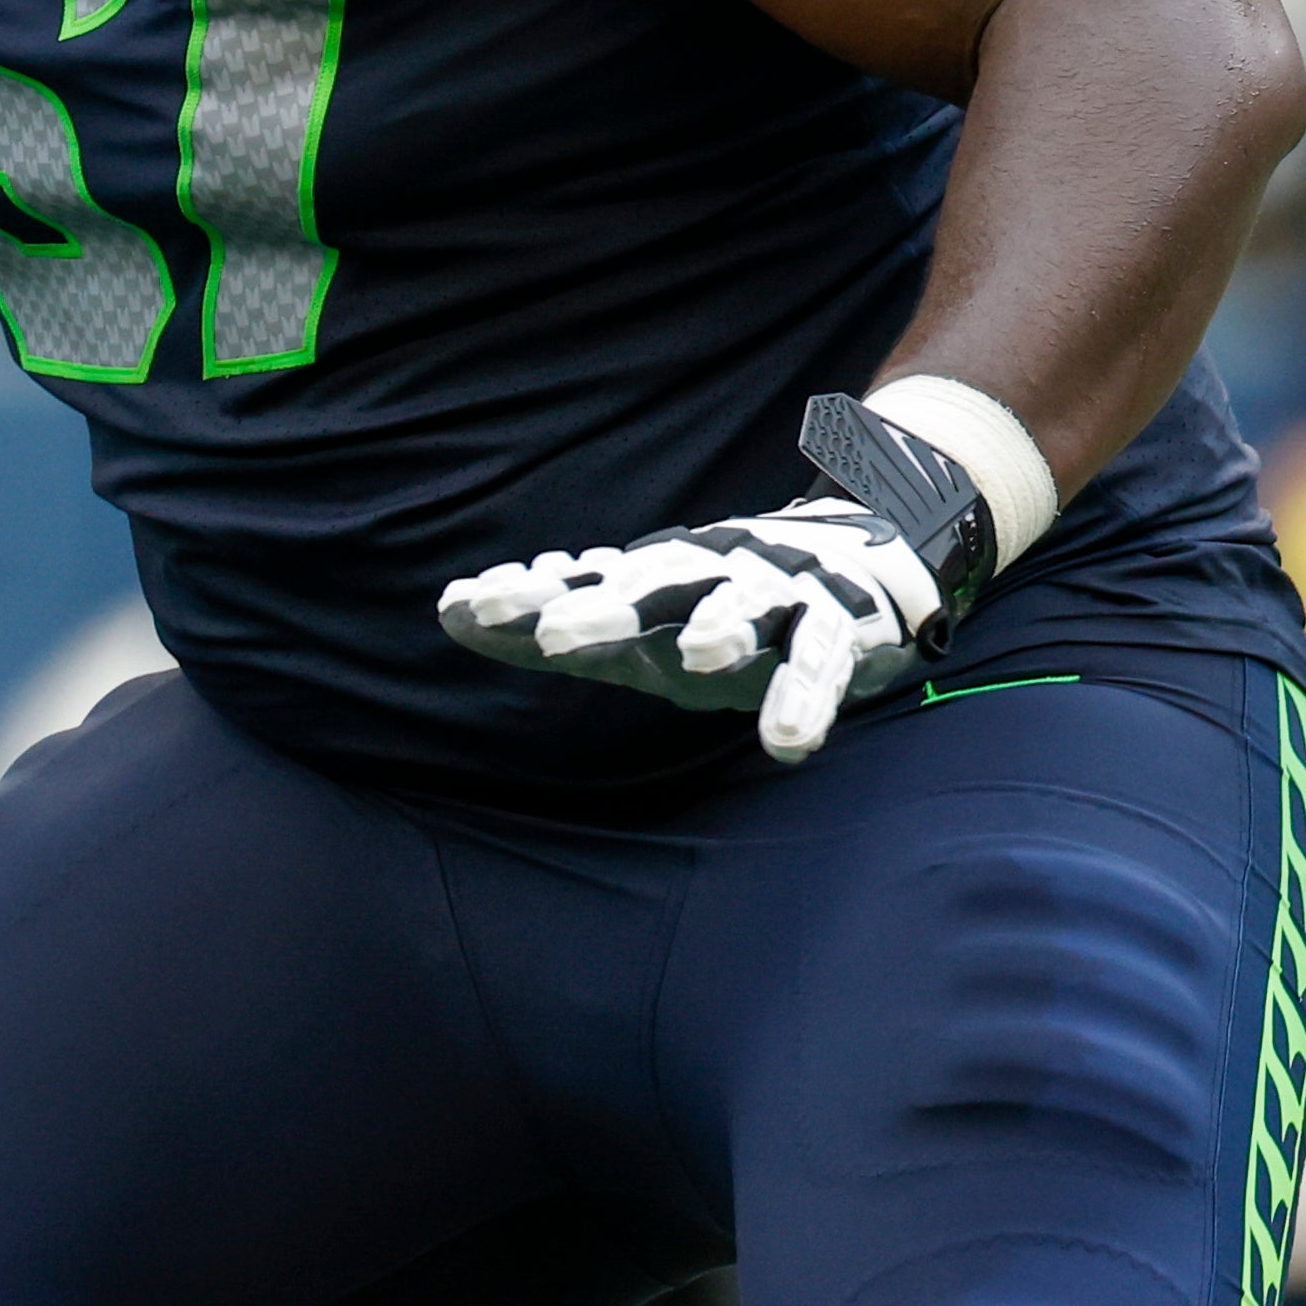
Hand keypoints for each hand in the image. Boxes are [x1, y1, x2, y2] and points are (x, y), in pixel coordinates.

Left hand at [442, 504, 948, 764]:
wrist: (853, 561)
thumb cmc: (718, 608)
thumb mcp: (638, 625)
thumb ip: (555, 622)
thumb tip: (451, 610)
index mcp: (652, 582)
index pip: (578, 587)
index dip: (526, 598)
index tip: (462, 607)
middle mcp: (706, 579)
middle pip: (649, 589)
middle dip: (602, 611)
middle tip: (553, 635)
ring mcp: (774, 597)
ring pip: (746, 605)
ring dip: (724, 626)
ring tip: (698, 655)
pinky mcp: (838, 629)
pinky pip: (821, 663)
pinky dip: (805, 700)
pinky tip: (785, 744)